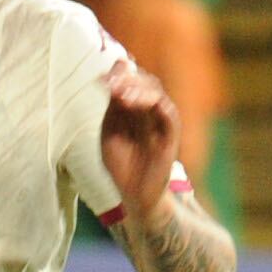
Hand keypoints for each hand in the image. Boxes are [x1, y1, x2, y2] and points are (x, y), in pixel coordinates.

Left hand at [96, 59, 183, 220]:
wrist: (134, 195)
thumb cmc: (122, 165)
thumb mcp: (110, 132)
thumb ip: (113, 106)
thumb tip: (111, 79)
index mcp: (135, 109)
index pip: (131, 81)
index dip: (118, 75)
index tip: (101, 79)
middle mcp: (150, 111)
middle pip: (146, 82)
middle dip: (128, 79)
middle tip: (111, 84)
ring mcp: (161, 123)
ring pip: (157, 94)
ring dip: (139, 89)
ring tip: (121, 94)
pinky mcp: (170, 137)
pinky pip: (168, 115)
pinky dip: (155, 105)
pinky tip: (138, 103)